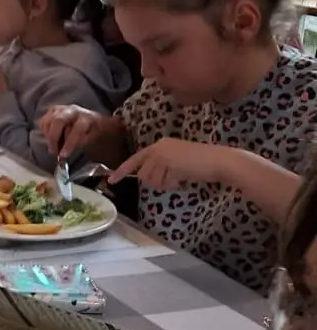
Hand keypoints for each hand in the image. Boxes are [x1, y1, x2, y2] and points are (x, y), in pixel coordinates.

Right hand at [40, 104, 105, 156]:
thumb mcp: (90, 139)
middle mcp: (73, 110)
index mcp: (86, 117)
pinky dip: (44, 131)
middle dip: (53, 137)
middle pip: (58, 120)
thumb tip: (62, 153)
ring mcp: (62, 109)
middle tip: (53, 150)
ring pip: (48, 121)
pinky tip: (50, 137)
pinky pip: (43, 121)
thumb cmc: (89, 130)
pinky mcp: (53, 110)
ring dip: (48, 136)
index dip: (69, 143)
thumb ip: (77, 144)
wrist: (88, 119)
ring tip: (54, 145)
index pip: (77, 129)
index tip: (63, 155)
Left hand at [108, 138, 227, 190]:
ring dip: (166, 184)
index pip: (136, 159)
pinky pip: (163, 182)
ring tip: (181, 176)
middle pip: (143, 175)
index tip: (111, 180)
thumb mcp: (176, 162)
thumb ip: (160, 167)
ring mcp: (162, 154)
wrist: (218, 160)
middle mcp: (158, 147)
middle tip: (174, 178)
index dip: (122, 171)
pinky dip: (173, 184)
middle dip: (156, 182)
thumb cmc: (201, 163)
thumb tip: (146, 178)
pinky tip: (184, 177)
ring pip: (152, 180)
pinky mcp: (168, 162)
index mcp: (159, 145)